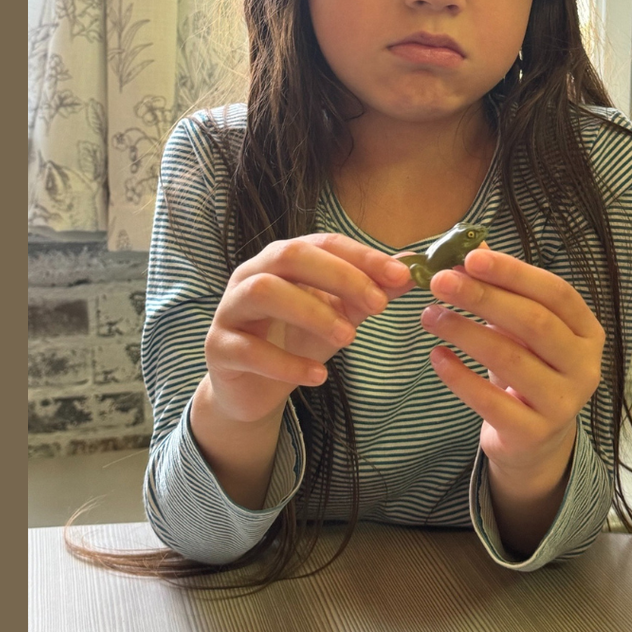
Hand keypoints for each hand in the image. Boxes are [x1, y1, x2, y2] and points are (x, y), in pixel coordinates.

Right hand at [204, 233, 412, 424]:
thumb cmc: (295, 340)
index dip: (363, 257)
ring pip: (264, 291)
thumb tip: (413, 271)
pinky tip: (318, 377)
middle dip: (340, 276)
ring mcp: (230, 308)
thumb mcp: (339, 315)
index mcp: (283, 259)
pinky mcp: (218, 347)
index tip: (402, 276)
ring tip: (349, 338)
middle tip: (379, 305)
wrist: (251, 388)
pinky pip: (248, 348)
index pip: (324, 243)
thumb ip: (369, 292)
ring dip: (312, 312)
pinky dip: (286, 363)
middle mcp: (252, 274)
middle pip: (291, 255)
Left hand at [420, 243, 604, 483]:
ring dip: (464, 331)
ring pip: (509, 358)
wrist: (535, 440)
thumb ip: (503, 289)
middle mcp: (584, 366)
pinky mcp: (533, 433)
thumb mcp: (522, 328)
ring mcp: (563, 403)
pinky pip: (490, 401)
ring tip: (429, 315)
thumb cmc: (529, 367)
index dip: (513, 272)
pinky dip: (459, 376)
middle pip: (533, 322)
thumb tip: (471, 246)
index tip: (470, 257)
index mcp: (587, 331)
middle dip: (483, 297)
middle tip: (440, 281)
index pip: (555, 292)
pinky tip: (436, 356)